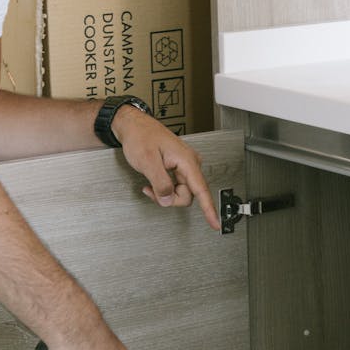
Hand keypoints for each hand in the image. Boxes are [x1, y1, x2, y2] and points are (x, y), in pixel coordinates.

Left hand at [111, 106, 220, 230]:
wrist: (134, 126)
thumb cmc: (140, 136)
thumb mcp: (147, 161)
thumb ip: (160, 183)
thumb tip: (167, 199)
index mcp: (186, 160)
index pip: (201, 189)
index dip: (209, 209)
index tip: (215, 223)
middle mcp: (189, 163)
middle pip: (188, 194)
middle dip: (170, 198)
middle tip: (152, 191)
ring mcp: (184, 165)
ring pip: (181, 192)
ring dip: (165, 193)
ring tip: (150, 183)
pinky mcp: (178, 167)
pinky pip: (175, 186)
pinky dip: (163, 188)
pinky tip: (153, 182)